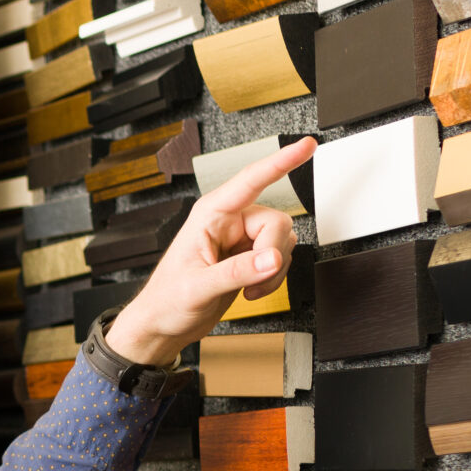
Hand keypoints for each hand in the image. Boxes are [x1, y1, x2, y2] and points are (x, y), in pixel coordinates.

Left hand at [104, 135, 317, 366]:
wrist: (164, 325)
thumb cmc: (167, 301)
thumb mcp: (198, 287)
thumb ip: (236, 272)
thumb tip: (271, 259)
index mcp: (210, 214)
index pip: (251, 180)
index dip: (281, 162)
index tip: (306, 146)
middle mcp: (229, 222)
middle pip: (277, 221)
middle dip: (272, 254)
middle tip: (253, 279)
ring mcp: (241, 240)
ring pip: (283, 241)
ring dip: (273, 271)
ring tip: (247, 288)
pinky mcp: (250, 258)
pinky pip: (280, 258)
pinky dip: (273, 278)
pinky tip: (251, 290)